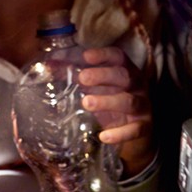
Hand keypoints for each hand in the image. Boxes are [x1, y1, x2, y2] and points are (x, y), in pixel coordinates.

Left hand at [79, 46, 155, 176]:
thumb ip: (74, 77)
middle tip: (83, 79)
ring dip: (108, 101)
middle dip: (104, 75)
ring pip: (129, 101)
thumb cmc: (111, 102)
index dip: (104, 55)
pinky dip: (120, 134)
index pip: (119, 57)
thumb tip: (47, 67)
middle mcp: (138, 86)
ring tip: (87, 103)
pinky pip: (135, 129)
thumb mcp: (96, 88)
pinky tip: (103, 136)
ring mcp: (143, 107)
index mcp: (126, 71)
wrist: (136, 133)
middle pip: (125, 76)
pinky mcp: (144, 127)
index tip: (86, 56)